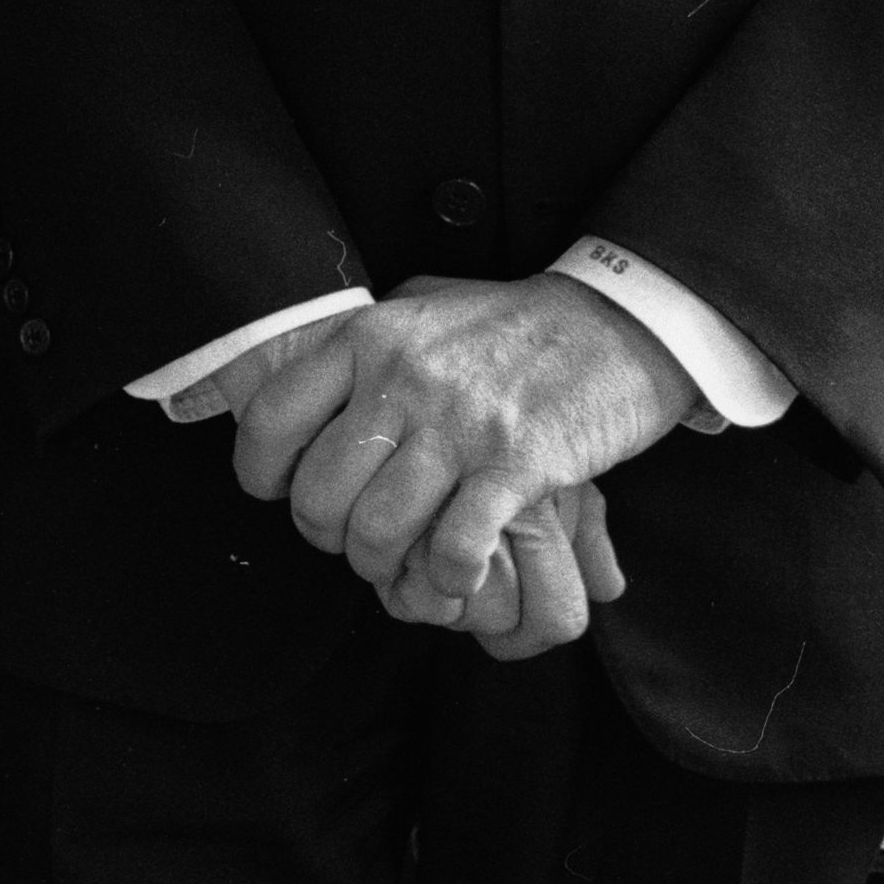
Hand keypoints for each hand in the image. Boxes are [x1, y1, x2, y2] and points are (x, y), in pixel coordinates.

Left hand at [207, 276, 685, 642]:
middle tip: (353, 538)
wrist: (619, 322)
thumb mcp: (424, 306)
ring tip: (403, 563)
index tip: (283, 491)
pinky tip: (457, 570)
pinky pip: (455, 547)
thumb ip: (364, 340)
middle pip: (319, 493)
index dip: (263, 474)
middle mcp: (402, 377)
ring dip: (384, 566)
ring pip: (377, 530)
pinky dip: (448, 576)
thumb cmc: (514, 324)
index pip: (271, 419)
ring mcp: (459, 422)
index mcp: (369, 338)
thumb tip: (299, 371)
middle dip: (328, 536)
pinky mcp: (517, 464)